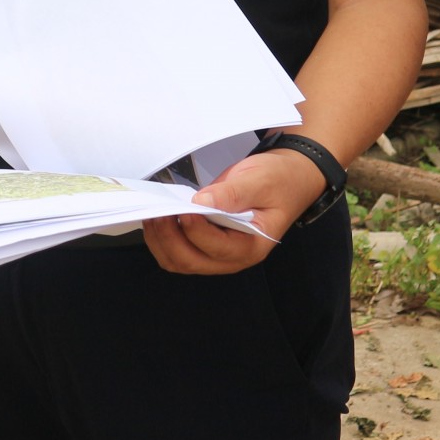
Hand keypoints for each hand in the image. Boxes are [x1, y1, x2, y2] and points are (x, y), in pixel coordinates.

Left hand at [142, 148, 328, 275]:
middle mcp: (233, 257)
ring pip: (179, 261)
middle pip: (192, 261)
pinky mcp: (204, 243)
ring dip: (161, 241)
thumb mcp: (261, 181)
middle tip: (158, 212)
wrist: (286, 178)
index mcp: (252, 246)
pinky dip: (163, 238)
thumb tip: (201, 203)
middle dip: (170, 239)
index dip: (197, 232)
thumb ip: (233, 194)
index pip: (218, 248)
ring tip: (153, 214)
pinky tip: (158, 217)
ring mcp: (216, 253)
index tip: (183, 209)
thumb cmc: (278, 180)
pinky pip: (178, 250)